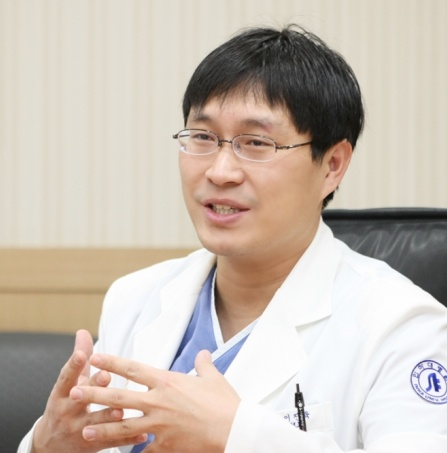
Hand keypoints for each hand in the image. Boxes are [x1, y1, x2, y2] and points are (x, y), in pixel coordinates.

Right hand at [31, 330, 145, 452]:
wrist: (50, 446)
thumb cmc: (66, 404)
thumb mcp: (68, 384)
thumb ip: (80, 360)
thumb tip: (83, 332)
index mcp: (62, 393)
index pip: (66, 378)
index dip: (73, 366)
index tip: (82, 355)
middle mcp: (67, 411)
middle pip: (81, 399)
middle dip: (93, 389)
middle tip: (105, 377)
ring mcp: (79, 430)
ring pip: (96, 423)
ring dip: (110, 416)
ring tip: (122, 410)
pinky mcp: (92, 445)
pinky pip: (111, 442)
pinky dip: (127, 438)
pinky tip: (142, 434)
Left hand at [70, 350, 240, 452]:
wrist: (232, 429)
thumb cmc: (224, 402)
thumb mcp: (213, 378)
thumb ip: (203, 364)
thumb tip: (203, 353)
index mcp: (167, 381)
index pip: (134, 369)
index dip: (113, 362)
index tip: (96, 357)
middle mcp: (158, 401)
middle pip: (120, 397)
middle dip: (95, 394)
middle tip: (74, 392)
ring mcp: (159, 425)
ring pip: (123, 427)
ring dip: (102, 428)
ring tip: (84, 429)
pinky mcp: (164, 446)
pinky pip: (142, 452)